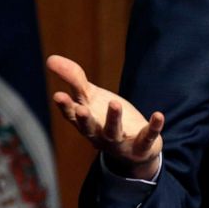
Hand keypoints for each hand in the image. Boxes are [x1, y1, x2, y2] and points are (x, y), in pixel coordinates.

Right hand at [47, 54, 163, 179]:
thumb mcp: (91, 98)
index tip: (58, 95)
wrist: (134, 148)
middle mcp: (100, 135)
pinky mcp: (142, 144)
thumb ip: (73, 79)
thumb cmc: (106, 118)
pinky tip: (158, 115)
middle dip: (84, 120)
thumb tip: (50, 59)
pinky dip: (153, 127)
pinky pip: (148, 136)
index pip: (72, 116)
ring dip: (113, 119)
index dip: (65, 107)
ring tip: (115, 103)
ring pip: (114, 133)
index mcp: (87, 122)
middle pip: (90, 129)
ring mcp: (121, 142)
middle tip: (81, 108)